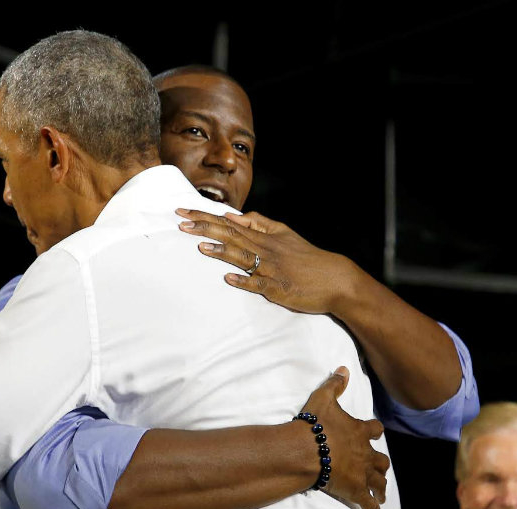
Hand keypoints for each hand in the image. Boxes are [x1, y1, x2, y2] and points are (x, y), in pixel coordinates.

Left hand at [176, 208, 360, 314]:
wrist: (335, 279)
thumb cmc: (308, 257)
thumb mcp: (285, 234)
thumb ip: (260, 223)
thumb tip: (234, 216)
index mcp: (264, 237)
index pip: (229, 223)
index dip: (205, 217)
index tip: (183, 211)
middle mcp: (265, 250)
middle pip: (231, 236)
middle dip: (205, 228)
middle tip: (181, 222)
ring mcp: (271, 270)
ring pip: (243, 257)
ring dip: (222, 251)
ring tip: (201, 246)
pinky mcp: (278, 289)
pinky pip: (259, 285)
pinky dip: (244, 281)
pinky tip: (229, 279)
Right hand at [298, 366, 390, 508]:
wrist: (307, 449)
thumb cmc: (314, 425)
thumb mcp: (323, 398)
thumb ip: (334, 384)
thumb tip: (344, 368)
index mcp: (359, 431)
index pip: (374, 429)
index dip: (374, 431)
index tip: (373, 432)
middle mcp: (365, 452)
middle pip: (380, 460)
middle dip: (380, 465)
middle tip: (379, 470)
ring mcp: (362, 473)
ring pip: (378, 481)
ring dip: (381, 487)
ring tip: (382, 494)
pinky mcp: (356, 490)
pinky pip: (369, 507)